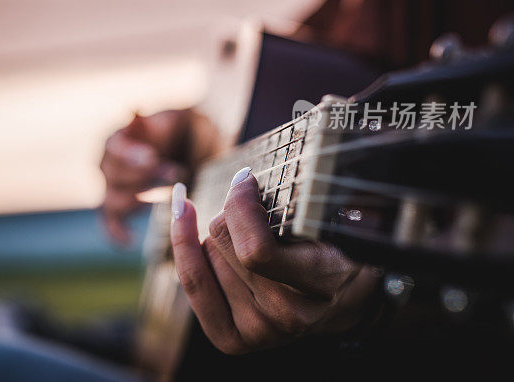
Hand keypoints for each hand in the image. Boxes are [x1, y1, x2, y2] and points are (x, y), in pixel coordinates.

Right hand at [99, 110, 191, 243]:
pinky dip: (116, 232)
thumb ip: (157, 119)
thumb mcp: (177, 119)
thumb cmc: (183, 131)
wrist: (191, 149)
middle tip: (177, 171)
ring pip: (113, 200)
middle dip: (146, 176)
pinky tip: (130, 240)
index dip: (131, 155)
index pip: (114, 148)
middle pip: (114, 176)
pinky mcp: (118, 207)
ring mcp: (111, 187)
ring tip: (171, 192)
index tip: (153, 157)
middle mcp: (108, 163)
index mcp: (118, 138)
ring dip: (141, 199)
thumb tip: (132, 110)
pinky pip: (109, 223)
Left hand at [170, 174, 380, 353]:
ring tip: (248, 237)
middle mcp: (287, 315)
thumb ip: (297, 199)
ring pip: (207, 256)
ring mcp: (258, 332)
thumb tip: (241, 181)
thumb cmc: (326, 242)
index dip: (240, 206)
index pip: (256, 250)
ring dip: (219, 237)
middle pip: (222, 243)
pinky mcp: (232, 340)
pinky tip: (184, 222)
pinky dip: (186, 248)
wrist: (335, 295)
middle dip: (230, 213)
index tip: (244, 179)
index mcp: (318, 282)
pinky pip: (194, 282)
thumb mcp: (323, 216)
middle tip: (250, 204)